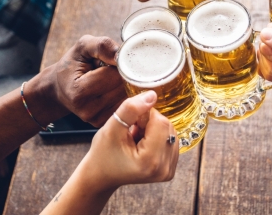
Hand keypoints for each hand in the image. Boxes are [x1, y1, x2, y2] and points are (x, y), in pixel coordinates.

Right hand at [26, 35, 126, 126]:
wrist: (60, 87)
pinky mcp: (104, 123)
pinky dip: (124, 95)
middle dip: (125, 74)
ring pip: (127, 98)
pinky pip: (125, 107)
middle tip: (112, 68)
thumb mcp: (82, 47)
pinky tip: (113, 89)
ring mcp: (96, 119)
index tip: (114, 59)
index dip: (120, 64)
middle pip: (123, 88)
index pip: (114, 76)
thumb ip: (102, 46)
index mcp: (79, 91)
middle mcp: (88, 110)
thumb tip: (121, 54)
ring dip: (125, 85)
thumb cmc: (72, 65)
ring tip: (110, 79)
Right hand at [38, 91, 178, 214]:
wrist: (101, 175)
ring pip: (170, 131)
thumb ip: (131, 109)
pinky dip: (157, 137)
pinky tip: (143, 144)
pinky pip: (170, 141)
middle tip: (132, 131)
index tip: (131, 123)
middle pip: (167, 126)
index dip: (145, 115)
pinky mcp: (169, 170)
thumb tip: (152, 95)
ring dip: (153, 129)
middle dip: (150, 123)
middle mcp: (164, 169)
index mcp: (150, 161)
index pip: (160, 122)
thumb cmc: (103, 153)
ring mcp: (168, 171)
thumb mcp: (112, 128)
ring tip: (136, 138)